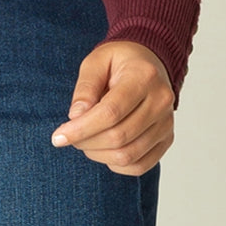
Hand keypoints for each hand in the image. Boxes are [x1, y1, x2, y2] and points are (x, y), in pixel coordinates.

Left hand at [50, 40, 174, 175]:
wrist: (148, 61)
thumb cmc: (118, 61)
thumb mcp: (96, 61)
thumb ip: (85, 88)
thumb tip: (76, 117)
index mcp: (144, 76)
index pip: (111, 112)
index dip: (82, 129)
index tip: (58, 137)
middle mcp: (161, 101)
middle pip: (119, 137)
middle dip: (86, 142)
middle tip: (68, 136)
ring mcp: (167, 123)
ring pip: (128, 155)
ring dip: (98, 154)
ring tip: (84, 140)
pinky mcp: (167, 139)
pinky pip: (140, 165)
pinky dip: (115, 164)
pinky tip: (102, 149)